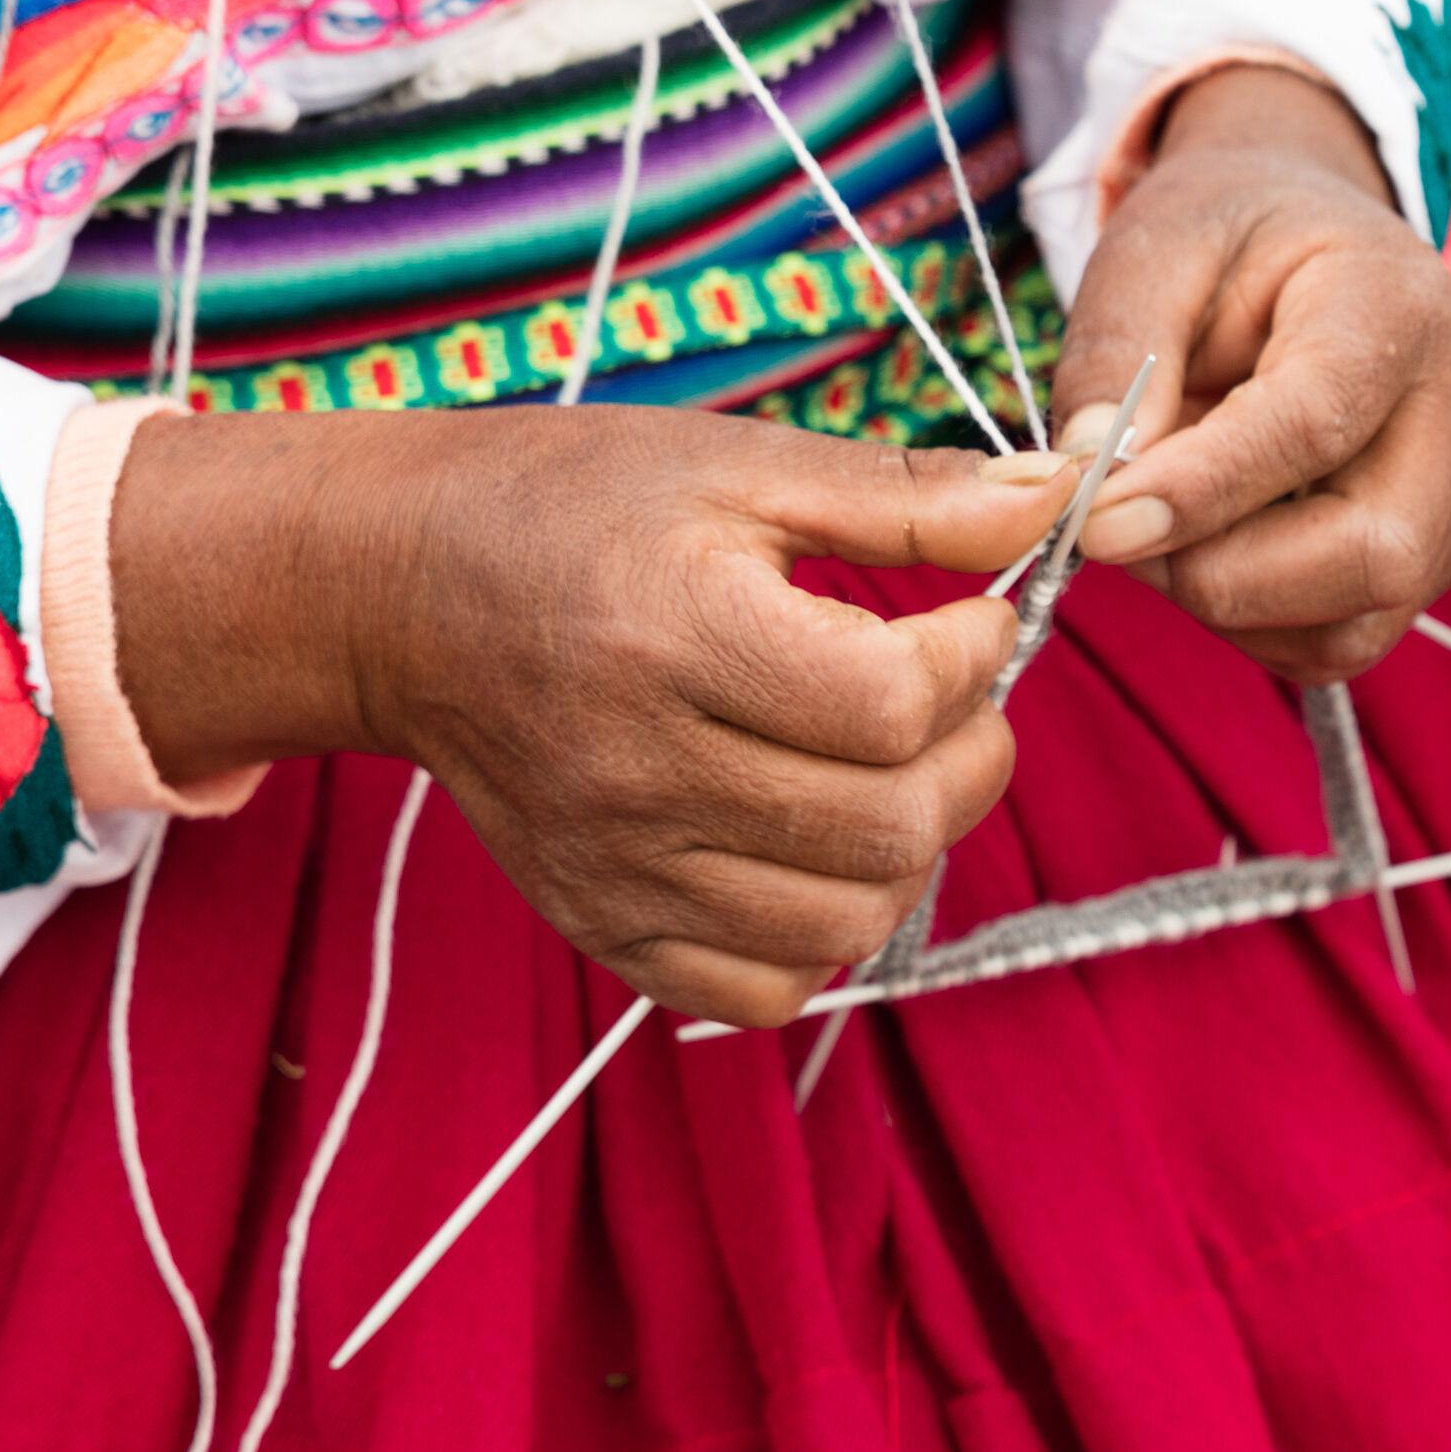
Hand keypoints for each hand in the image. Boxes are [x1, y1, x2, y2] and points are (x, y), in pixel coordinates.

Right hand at [106, 404, 1073, 1026]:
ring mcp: (617, 865)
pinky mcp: (601, 923)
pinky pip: (761, 987)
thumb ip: (904, 495)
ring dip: (910, 847)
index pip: (892, 703)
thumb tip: (1054, 501)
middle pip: (887, 825)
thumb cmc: (570, 507)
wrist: (396, 593)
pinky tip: (811, 844)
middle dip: (970, 759)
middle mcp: (639, 768)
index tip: (969, 619)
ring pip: (845, 919)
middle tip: (953, 701)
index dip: (973, 662)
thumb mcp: (736, 464)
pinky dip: (821, 931)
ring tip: (891, 769)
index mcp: (676, 632)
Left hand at [1051, 62, 1450, 682]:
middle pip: (1371, 551)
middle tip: (1114, 529)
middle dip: (1218, 571)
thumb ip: (1116, 352)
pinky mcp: (1427, 561)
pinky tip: (1202, 550)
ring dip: (1228, 605)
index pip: (1315, 425)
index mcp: (1393, 305)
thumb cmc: (1232, 241)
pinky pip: (1338, 642)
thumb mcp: (1153, 250)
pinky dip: (1251, 624)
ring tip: (1155, 528)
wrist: (1309, 246)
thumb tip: (1091, 473)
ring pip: (1355, 623)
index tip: (1099, 520)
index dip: (1203, 489)